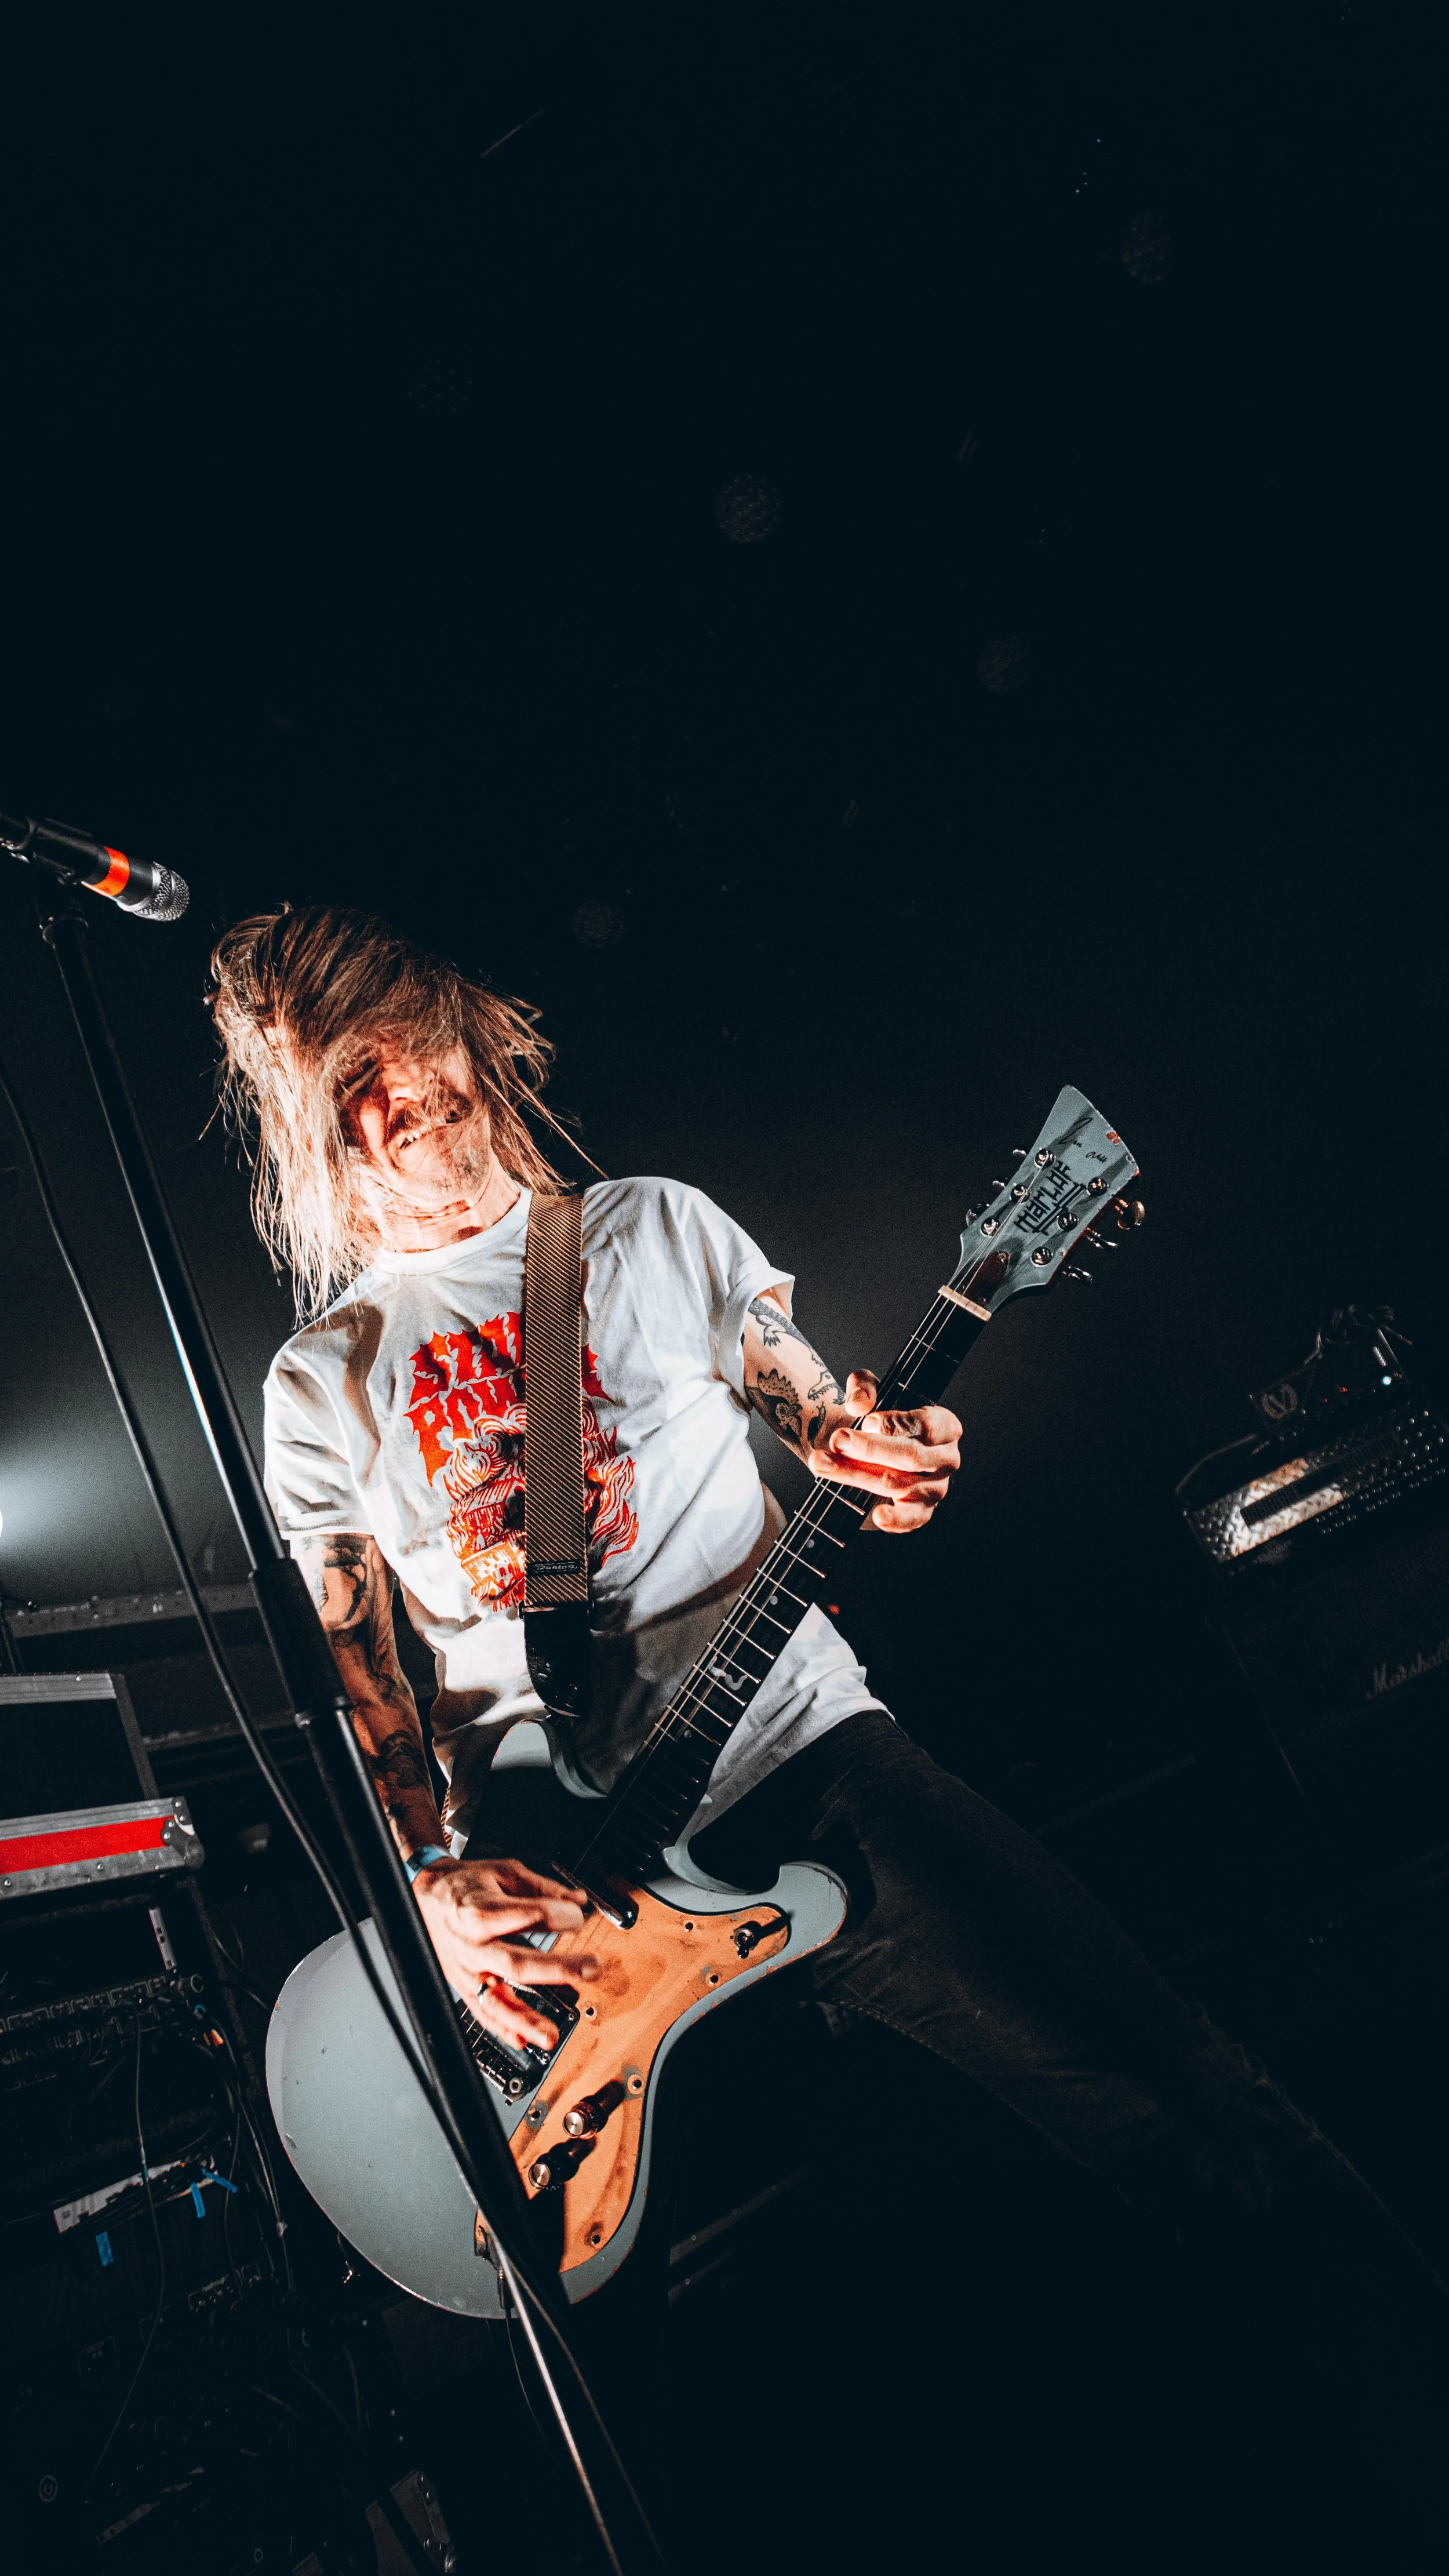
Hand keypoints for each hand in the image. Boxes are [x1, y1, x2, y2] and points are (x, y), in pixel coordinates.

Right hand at [410, 1855, 597, 2052]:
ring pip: (496, 2000)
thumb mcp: (503, 1873)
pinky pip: (481, 2013)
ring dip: (526, 2019)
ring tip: (552, 2034)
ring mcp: (466, 1970)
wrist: (424, 1898)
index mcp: (481, 1911)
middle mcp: (472, 1945)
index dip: (560, 1915)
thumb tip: (577, 1900)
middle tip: (591, 1969)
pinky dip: (501, 2029)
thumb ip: (542, 1888)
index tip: (580, 1916)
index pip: (528, 1916)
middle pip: (516, 1963)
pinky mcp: (462, 1986)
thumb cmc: (465, 1885)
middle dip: (557, 1969)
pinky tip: (521, 2040)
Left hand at [808, 1370, 960, 1532]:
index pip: (926, 1425)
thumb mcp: (869, 1392)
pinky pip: (911, 1519)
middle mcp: (945, 1459)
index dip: (896, 1424)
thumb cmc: (874, 1420)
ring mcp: (935, 1488)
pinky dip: (895, 1519)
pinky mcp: (920, 1512)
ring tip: (821, 1463)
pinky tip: (877, 1515)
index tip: (867, 1421)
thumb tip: (859, 1403)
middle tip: (837, 1440)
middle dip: (870, 1448)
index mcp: (944, 1426)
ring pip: (898, 1485)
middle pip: (911, 1456)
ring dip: (855, 1474)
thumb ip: (864, 1388)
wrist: (865, 1452)